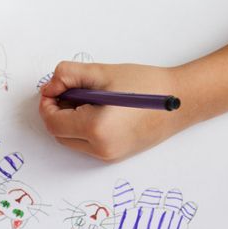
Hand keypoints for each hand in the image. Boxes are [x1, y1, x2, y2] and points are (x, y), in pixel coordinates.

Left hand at [38, 61, 188, 160]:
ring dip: (70, 120)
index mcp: (96, 129)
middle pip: (59, 135)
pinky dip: (84, 128)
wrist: (180, 102)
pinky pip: (87, 144)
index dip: (47, 103)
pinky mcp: (116, 156)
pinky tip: (99, 110)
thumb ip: (69, 75)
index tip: (54, 87)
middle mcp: (101, 149)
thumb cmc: (147, 86)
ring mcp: (109, 156)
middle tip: (70, 89)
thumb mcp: (103, 73)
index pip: (53, 122)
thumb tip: (49, 86)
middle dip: (58, 112)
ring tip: (89, 98)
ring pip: (72, 141)